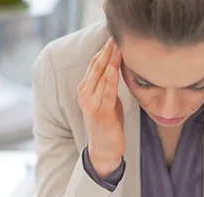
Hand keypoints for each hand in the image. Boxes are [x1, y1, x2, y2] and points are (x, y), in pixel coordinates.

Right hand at [77, 38, 123, 177]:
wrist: (104, 151)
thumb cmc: (108, 126)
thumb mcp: (108, 102)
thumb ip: (108, 87)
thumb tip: (115, 70)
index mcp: (84, 90)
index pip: (93, 65)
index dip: (103, 51)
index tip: (113, 39)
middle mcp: (84, 95)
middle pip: (95, 68)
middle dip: (106, 52)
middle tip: (116, 38)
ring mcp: (91, 104)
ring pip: (100, 77)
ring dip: (110, 61)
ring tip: (118, 48)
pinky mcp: (101, 113)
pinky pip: (107, 92)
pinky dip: (111, 78)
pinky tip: (115, 67)